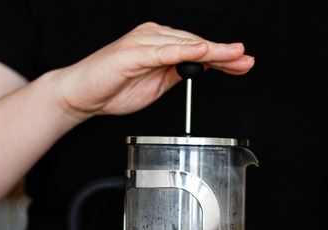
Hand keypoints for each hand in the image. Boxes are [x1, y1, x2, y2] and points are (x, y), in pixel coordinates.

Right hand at [54, 22, 254, 118]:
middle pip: (197, 44)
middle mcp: (153, 37)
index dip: (223, 56)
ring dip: (212, 51)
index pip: (198, 48)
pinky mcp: (133, 53)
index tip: (243, 63)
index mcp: (159, 43)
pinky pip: (164, 51)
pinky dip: (184, 52)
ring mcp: (143, 42)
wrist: (80, 94)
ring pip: (185, 45)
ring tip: (234, 56)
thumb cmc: (113, 89)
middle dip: (225, 54)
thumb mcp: (157, 85)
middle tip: (247, 61)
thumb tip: (203, 70)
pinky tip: (202, 52)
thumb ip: (178, 74)